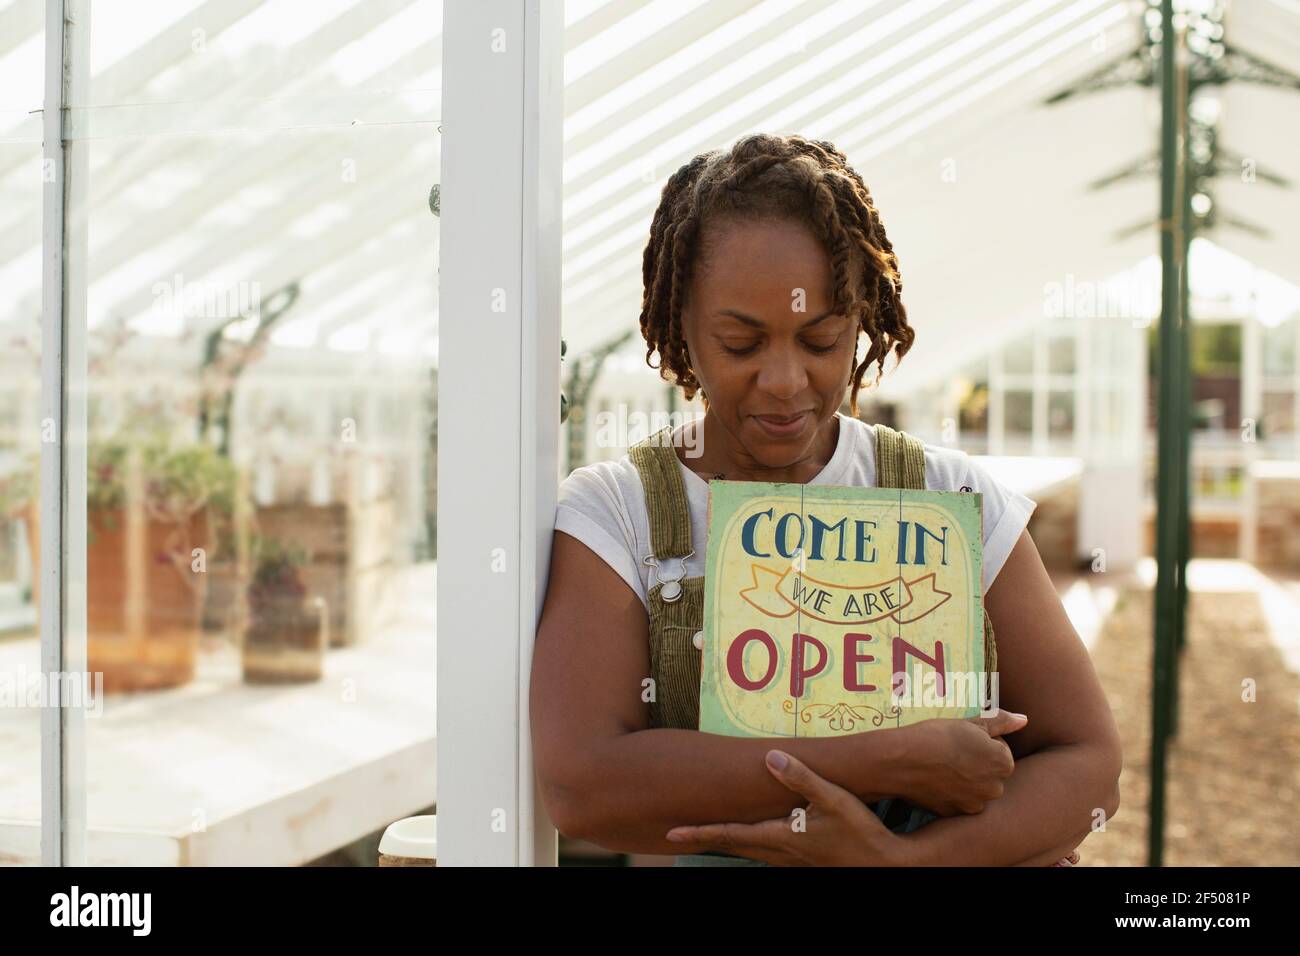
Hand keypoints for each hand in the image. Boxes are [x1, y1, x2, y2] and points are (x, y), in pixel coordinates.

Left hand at [665, 750, 909, 865]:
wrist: (886, 864)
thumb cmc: (861, 831)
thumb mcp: (833, 799)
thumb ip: (801, 777)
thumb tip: (769, 758)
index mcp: (781, 836)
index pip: (730, 834)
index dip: (700, 832)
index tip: (672, 832)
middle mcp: (780, 853)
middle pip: (732, 845)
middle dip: (704, 837)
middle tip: (676, 833)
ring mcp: (791, 861)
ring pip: (747, 851)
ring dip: (725, 841)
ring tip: (705, 831)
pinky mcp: (803, 861)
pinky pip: (764, 853)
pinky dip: (747, 844)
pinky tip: (749, 836)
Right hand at [894, 709, 1024, 816]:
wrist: (903, 761)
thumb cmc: (937, 736)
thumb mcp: (971, 722)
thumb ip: (1001, 721)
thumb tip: (1024, 720)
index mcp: (1003, 763)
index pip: (1000, 750)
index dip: (981, 741)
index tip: (962, 738)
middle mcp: (995, 788)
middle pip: (990, 772)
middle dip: (977, 763)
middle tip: (952, 751)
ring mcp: (975, 804)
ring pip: (975, 788)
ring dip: (965, 779)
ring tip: (942, 765)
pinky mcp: (955, 813)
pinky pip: (958, 800)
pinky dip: (950, 792)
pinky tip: (935, 779)